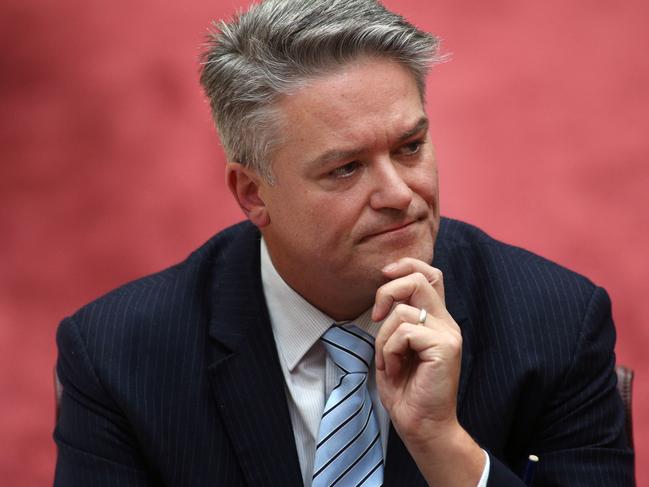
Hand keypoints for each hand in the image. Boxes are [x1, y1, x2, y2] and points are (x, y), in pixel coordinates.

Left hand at [373, 258, 483, 485]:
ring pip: (404, 310)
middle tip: (376, 315)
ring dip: (384, 337)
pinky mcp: (445, 347)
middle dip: (388, 291)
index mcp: (437, 320)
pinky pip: (404, 332)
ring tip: (388, 361)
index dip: (406, 264)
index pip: (430, 274)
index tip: (384, 275)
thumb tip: (384, 297)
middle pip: (419, 279)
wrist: (423, 427)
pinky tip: (395, 369)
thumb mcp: (395, 349)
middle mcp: (446, 323)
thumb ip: (396, 322)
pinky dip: (390, 351)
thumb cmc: (406, 391)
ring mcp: (448, 334)